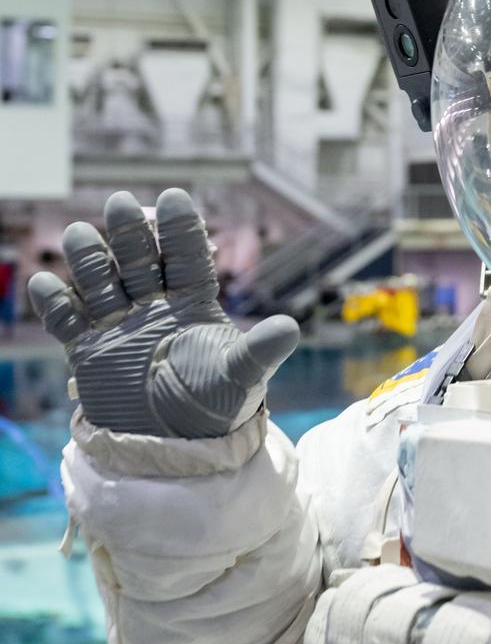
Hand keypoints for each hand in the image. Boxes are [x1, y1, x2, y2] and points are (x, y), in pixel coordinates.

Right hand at [28, 189, 299, 438]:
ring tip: (81, 234)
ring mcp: (119, 325)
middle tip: (120, 202)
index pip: (186, 258)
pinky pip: (67, 321)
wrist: (179, 447)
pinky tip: (46, 284)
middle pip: (139, 260)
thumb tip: (291, 329)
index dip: (180, 229)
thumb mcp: (241, 377)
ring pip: (101, 282)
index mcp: (192, 304)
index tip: (173, 196)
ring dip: (91, 259)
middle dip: (131, 233)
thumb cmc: (217, 406)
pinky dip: (55, 304)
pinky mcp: (89, 351)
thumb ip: (259, 351)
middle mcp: (154, 307)